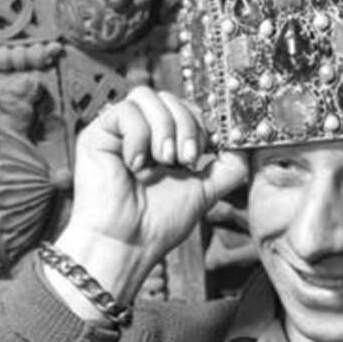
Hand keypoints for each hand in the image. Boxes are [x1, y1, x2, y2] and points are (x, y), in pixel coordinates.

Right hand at [56, 87, 247, 303]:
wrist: (126, 245)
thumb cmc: (157, 224)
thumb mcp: (204, 191)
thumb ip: (227, 168)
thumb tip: (245, 146)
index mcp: (164, 142)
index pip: (186, 107)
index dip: (200, 122)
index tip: (204, 152)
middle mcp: (141, 133)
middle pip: (169, 97)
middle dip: (185, 125)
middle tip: (185, 160)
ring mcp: (118, 132)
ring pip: (146, 96)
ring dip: (163, 128)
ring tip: (161, 162)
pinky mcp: (96, 134)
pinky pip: (124, 110)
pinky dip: (137, 136)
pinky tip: (135, 165)